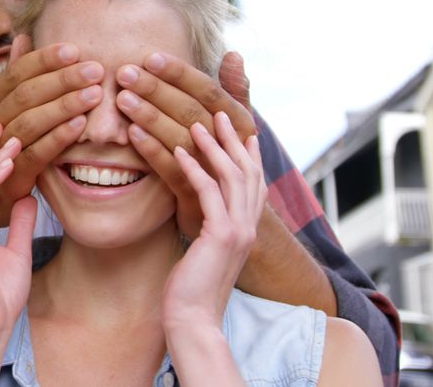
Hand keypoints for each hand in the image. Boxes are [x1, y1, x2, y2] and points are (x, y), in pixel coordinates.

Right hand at [0, 35, 100, 227]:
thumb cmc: (7, 142)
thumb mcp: (6, 106)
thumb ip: (16, 74)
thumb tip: (23, 37)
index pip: (17, 71)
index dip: (46, 59)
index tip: (75, 50)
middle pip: (26, 94)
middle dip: (63, 79)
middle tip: (95, 70)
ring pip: (31, 121)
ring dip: (64, 106)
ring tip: (95, 94)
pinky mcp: (11, 174)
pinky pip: (37, 152)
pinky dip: (59, 137)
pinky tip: (81, 126)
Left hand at [117, 51, 256, 236]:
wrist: (234, 233)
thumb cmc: (226, 172)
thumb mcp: (234, 132)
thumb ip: (234, 93)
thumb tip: (233, 54)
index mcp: (242, 127)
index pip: (210, 92)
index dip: (181, 74)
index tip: (151, 57)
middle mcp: (235, 150)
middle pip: (193, 112)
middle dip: (158, 90)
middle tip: (125, 72)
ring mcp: (219, 177)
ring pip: (183, 139)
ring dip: (152, 116)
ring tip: (123, 98)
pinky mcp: (200, 201)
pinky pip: (175, 172)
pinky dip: (154, 151)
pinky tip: (132, 135)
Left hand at [162, 111, 266, 331]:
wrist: (193, 321)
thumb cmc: (190, 290)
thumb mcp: (203, 252)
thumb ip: (207, 230)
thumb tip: (197, 214)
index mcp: (246, 230)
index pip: (252, 183)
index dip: (248, 154)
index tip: (239, 128)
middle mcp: (249, 227)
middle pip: (248, 171)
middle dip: (234, 139)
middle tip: (218, 112)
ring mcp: (239, 231)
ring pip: (232, 176)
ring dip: (213, 145)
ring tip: (196, 121)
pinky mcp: (221, 236)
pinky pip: (208, 192)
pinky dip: (195, 168)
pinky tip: (180, 151)